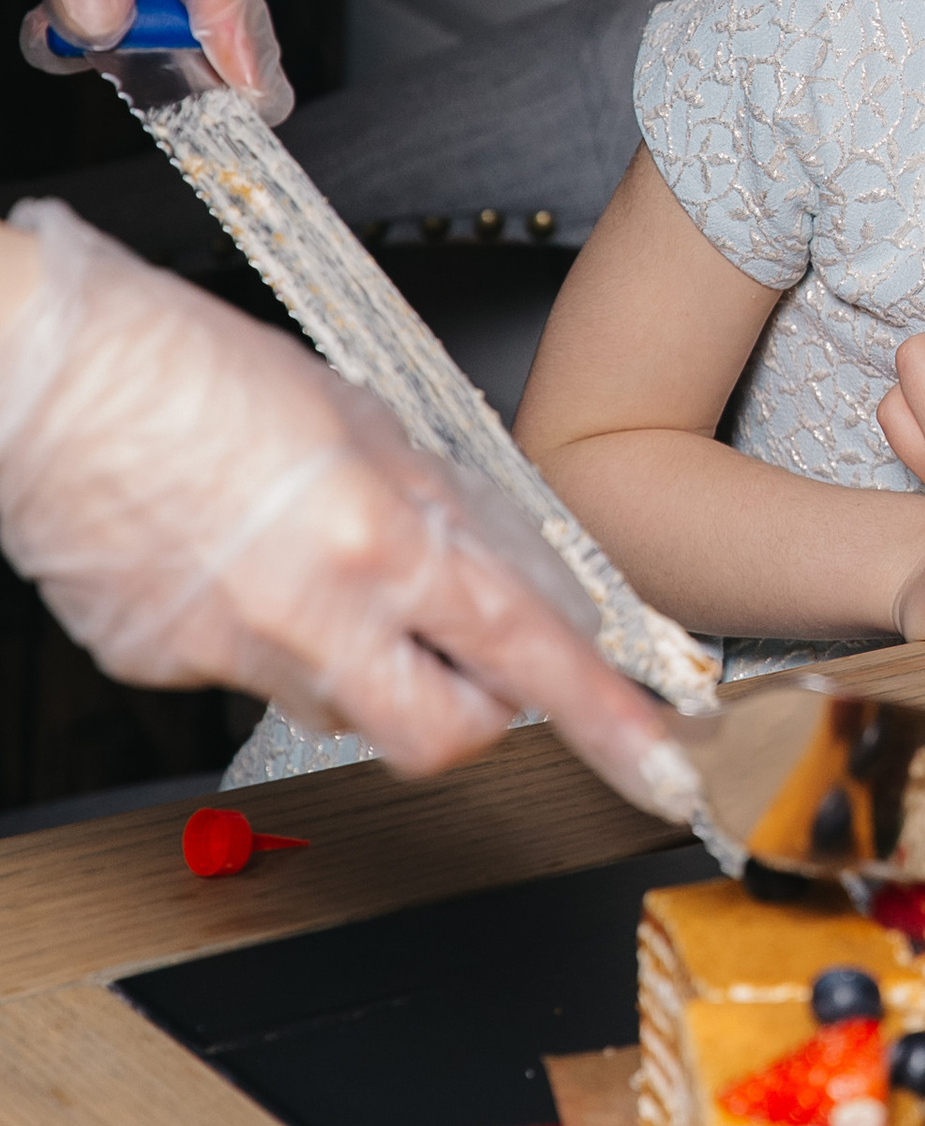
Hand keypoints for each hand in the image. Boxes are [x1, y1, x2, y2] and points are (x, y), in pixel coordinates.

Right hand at [0, 205, 687, 811]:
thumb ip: (440, 505)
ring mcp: (232, 656)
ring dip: (361, 658)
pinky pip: (248, 676)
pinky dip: (261, 631)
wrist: (41, 379)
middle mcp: (313, 616)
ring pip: (341, 703)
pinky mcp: (164, 670)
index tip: (660, 759)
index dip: (607, 716)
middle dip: (475, 711)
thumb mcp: (359, 414)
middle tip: (471, 658)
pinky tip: (228, 556)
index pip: (527, 654)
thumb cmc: (186, 366)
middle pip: (443, 733)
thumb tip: (503, 572)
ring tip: (311, 560)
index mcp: (378, 538)